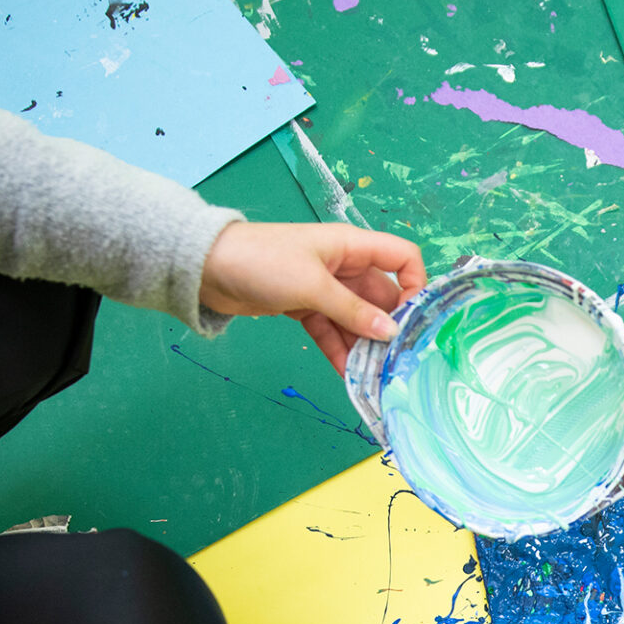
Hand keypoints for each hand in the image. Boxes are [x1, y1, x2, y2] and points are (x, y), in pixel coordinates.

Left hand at [200, 222, 427, 373]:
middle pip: (381, 298)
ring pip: (356, 320)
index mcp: (351, 247)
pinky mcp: (304, 308)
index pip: (401, 258)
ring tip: (375, 376)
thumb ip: (353, 311)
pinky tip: (348, 375)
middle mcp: (343, 266)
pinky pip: (331, 331)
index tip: (415, 318)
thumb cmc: (263, 262)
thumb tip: (391, 333)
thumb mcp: (313, 286)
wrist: (208, 268)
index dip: (415, 284)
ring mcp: (324, 289)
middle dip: (389, 328)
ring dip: (364, 346)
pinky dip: (338, 351)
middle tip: (398, 362)